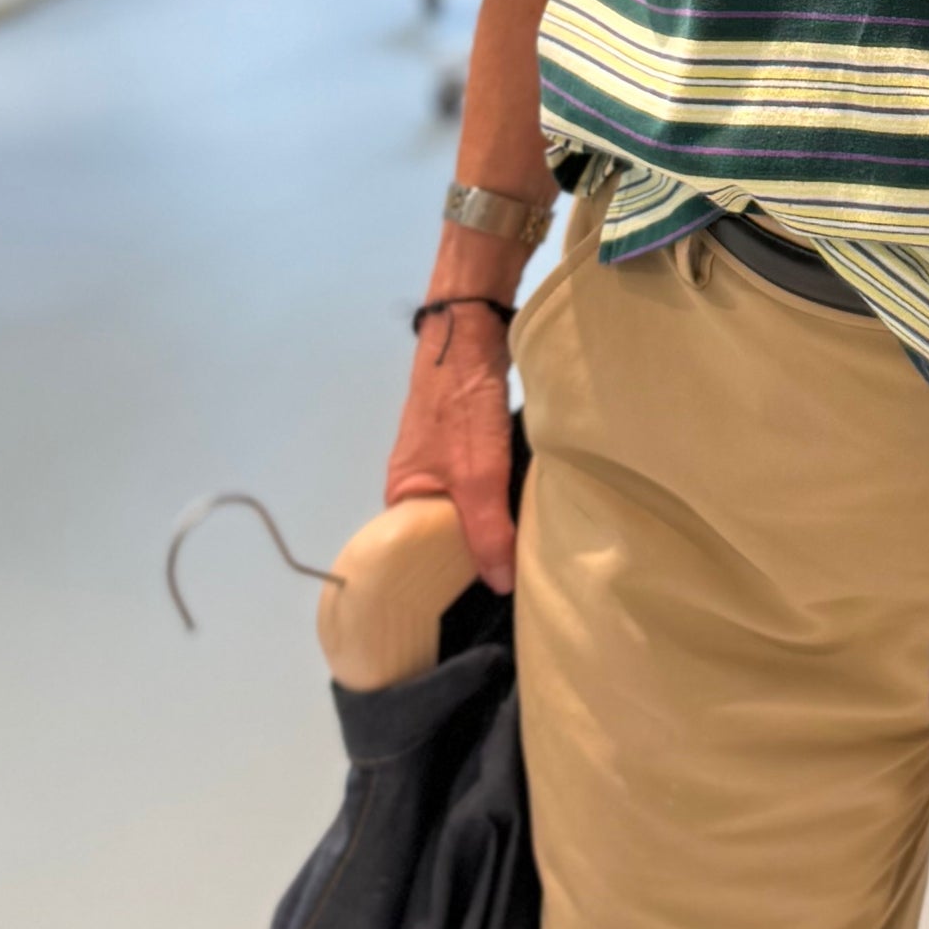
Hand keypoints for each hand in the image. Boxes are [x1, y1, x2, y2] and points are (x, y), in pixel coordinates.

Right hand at [384, 297, 519, 591]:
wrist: (469, 332)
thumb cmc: (460, 410)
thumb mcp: (477, 478)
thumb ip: (487, 532)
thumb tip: (500, 587)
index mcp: (401, 496)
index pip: (417, 553)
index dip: (447, 576)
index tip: (482, 597)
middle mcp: (416, 480)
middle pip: (446, 529)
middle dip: (477, 549)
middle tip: (515, 577)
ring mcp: (441, 457)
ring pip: (468, 503)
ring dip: (493, 519)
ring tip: (527, 550)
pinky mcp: (465, 438)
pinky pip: (482, 480)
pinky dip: (501, 492)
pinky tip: (528, 506)